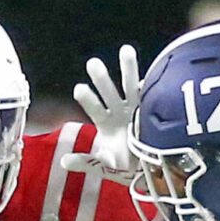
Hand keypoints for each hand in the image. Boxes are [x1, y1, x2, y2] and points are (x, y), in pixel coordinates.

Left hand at [61, 44, 141, 184]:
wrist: (149, 171)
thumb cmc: (124, 167)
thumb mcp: (104, 166)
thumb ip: (86, 162)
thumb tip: (63, 161)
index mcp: (106, 124)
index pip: (95, 109)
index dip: (88, 100)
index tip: (79, 88)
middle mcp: (120, 113)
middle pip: (110, 93)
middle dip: (102, 79)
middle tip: (92, 63)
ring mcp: (137, 110)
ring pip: (132, 87)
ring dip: (129, 69)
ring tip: (126, 49)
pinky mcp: (154, 112)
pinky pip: (153, 95)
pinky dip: (153, 84)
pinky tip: (156, 71)